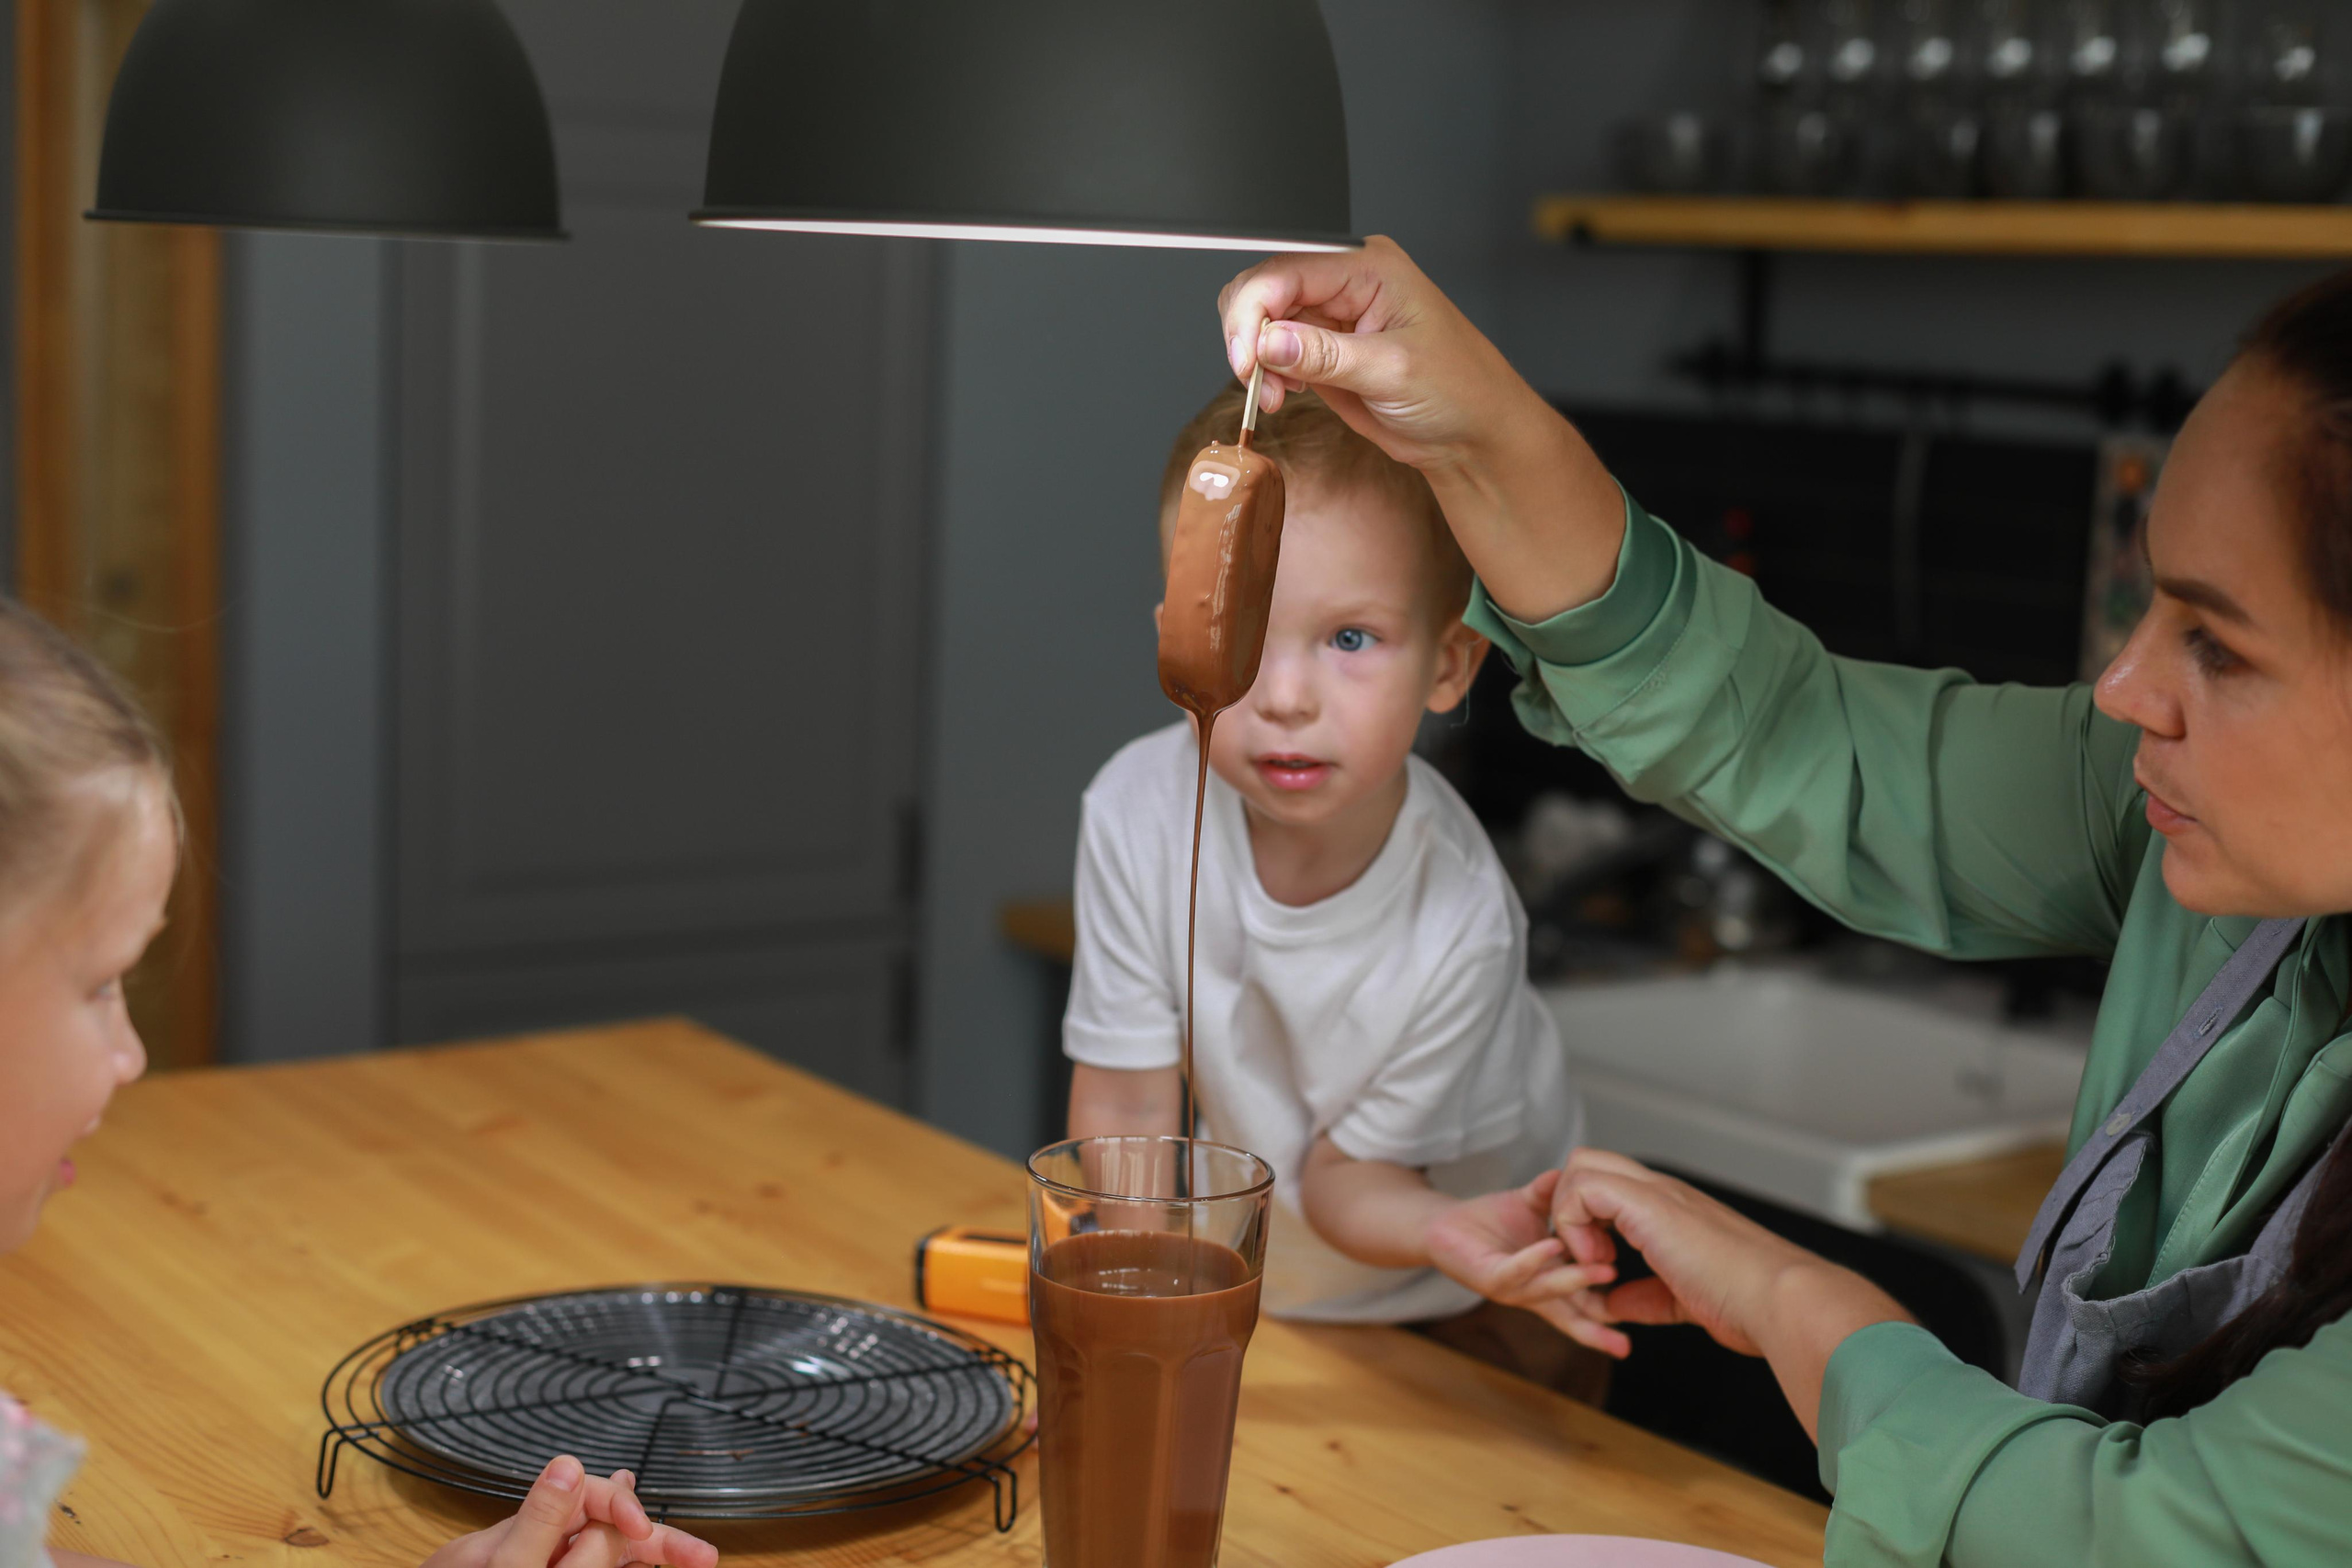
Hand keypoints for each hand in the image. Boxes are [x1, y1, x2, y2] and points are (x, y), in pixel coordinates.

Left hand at [421, 1457, 716, 1567]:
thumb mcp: (502, 1565)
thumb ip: (537, 1521)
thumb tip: (569, 1464)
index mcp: (525, 1526)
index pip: (591, 1494)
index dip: (622, 1506)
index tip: (642, 1526)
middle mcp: (538, 1543)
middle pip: (611, 1529)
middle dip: (654, 1537)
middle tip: (702, 1556)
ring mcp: (544, 1563)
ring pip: (608, 1551)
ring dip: (644, 1552)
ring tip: (686, 1554)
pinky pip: (596, 1566)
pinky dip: (623, 1563)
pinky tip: (641, 1561)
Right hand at [1215, 237, 1626, 623]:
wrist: (1472, 433)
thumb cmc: (1459, 389)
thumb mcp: (1393, 371)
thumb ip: (1326, 355)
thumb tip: (1270, 342)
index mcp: (1369, 267)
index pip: (1285, 271)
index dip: (1253, 312)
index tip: (1247, 359)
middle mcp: (1346, 283)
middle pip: (1264, 290)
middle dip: (1249, 335)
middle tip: (1254, 379)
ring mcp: (1332, 316)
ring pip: (1262, 322)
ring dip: (1255, 360)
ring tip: (1274, 397)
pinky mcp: (1323, 349)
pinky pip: (1274, 352)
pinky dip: (1266, 375)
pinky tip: (1283, 396)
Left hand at [1423, 1170, 1614, 1338]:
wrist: (1444, 1223)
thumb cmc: (1491, 1221)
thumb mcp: (1533, 1205)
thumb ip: (1557, 1194)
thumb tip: (1584, 1172)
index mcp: (1550, 1279)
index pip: (1586, 1306)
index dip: (1611, 1318)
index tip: (1642, 1324)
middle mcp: (1533, 1290)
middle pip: (1572, 1315)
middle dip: (1599, 1324)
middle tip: (1629, 1327)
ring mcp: (1511, 1287)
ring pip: (1548, 1291)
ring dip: (1576, 1281)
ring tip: (1605, 1272)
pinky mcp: (1487, 1277)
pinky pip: (1513, 1271)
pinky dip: (1534, 1260)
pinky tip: (1554, 1246)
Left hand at [1548, 1150, 1910, 1436]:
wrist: (1780, 1300)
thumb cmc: (1748, 1304)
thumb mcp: (1684, 1300)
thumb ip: (1647, 1296)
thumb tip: (1614, 1304)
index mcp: (1674, 1209)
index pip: (1611, 1183)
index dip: (1587, 1217)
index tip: (1598, 1263)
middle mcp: (1662, 1190)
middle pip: (1589, 1161)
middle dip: (1569, 1207)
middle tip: (1586, 1256)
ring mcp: (1656, 1191)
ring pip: (1581, 1165)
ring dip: (1569, 1216)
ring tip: (1592, 1261)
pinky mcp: (1648, 1202)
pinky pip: (1582, 1187)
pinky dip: (1574, 1225)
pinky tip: (1598, 1262)